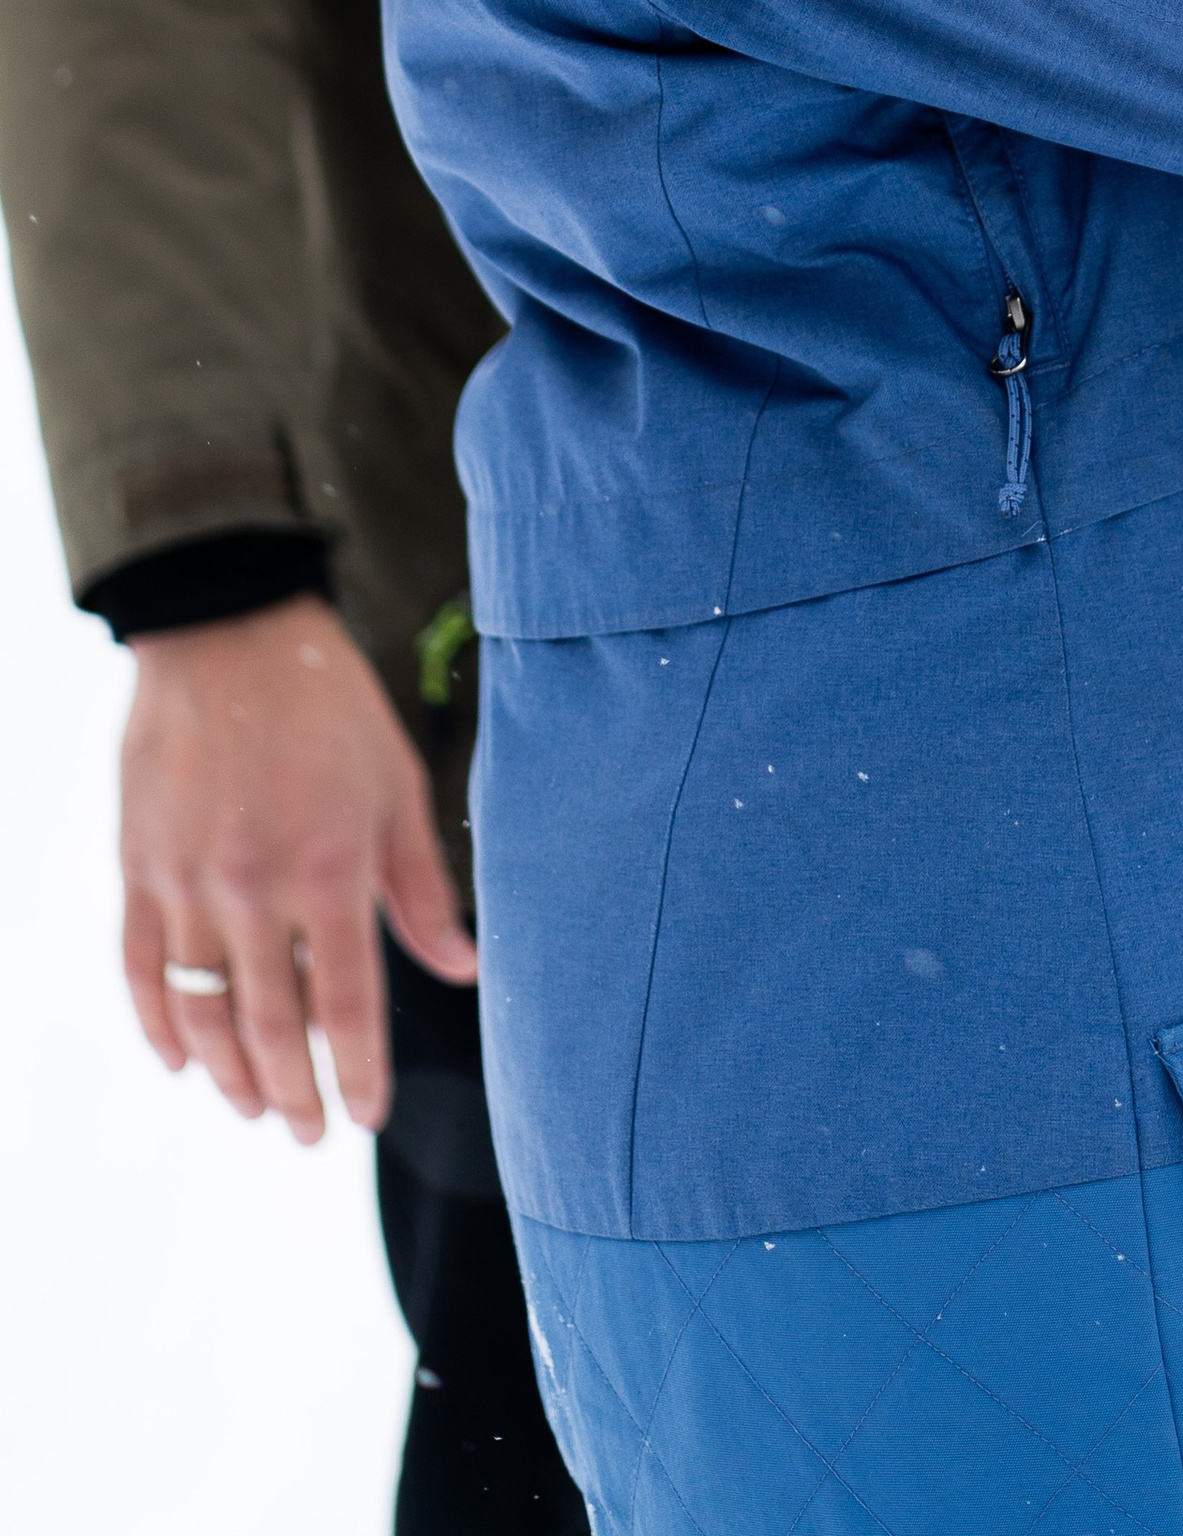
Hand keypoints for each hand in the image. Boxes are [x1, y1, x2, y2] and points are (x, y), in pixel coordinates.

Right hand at [121, 595, 475, 1143]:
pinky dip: (159, 1025)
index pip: (344, 1007)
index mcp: (328, 870)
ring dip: (230, 1074)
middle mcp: (253, 889)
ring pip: (204, 1013)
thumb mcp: (396, 786)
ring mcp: (186, 882)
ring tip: (255, 1107)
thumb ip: (421, 888)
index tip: (366, 1117)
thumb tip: (463, 966)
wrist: (228, 631)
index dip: (357, 1072)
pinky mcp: (137, 867)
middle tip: (311, 1133)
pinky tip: (181, 1060)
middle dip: (295, 1095)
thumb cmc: (328, 704)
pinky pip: (141, 970)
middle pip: (271, 1028)